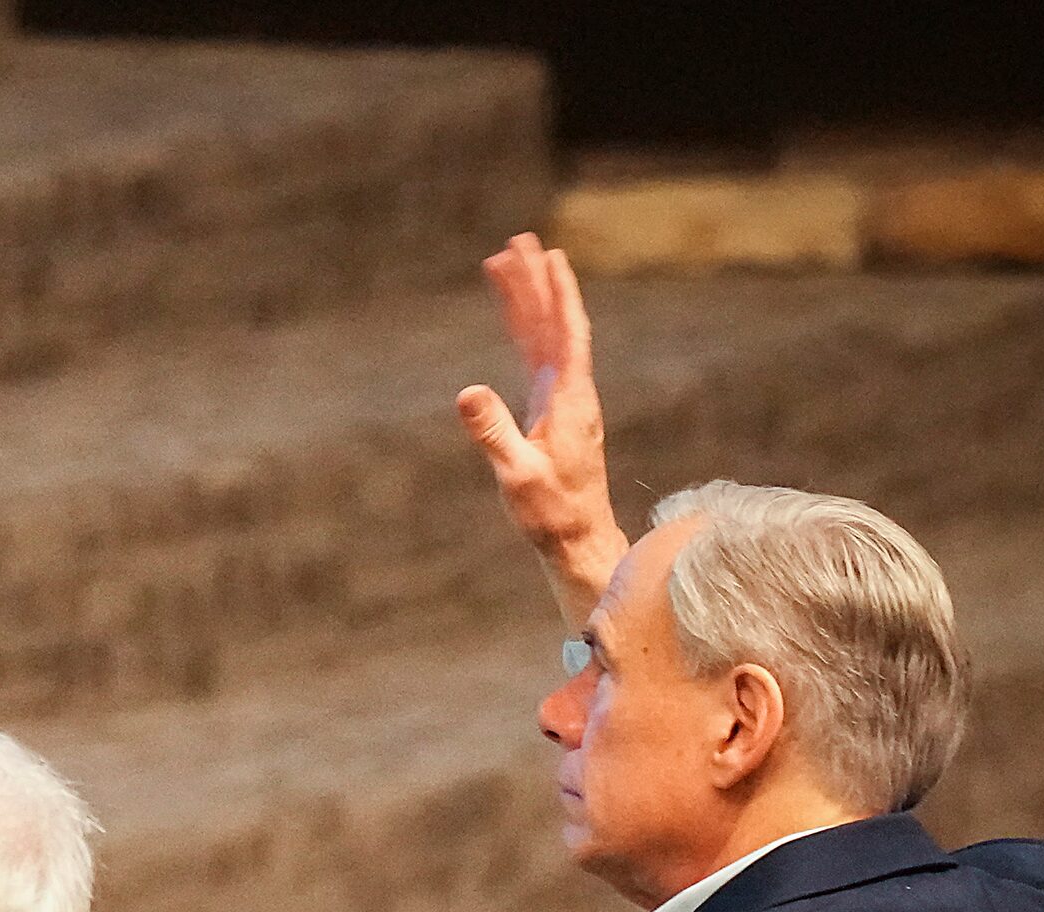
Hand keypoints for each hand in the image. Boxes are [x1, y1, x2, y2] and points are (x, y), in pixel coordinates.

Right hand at [456, 233, 630, 625]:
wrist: (576, 539)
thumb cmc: (551, 512)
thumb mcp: (516, 474)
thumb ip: (493, 432)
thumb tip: (467, 392)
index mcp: (568, 400)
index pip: (567, 334)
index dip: (558, 295)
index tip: (548, 256)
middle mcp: (569, 392)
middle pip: (553, 324)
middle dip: (536, 282)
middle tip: (520, 240)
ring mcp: (561, 399)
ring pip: (543, 336)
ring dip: (527, 300)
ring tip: (506, 263)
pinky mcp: (550, 410)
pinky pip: (536, 358)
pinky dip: (524, 331)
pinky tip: (514, 314)